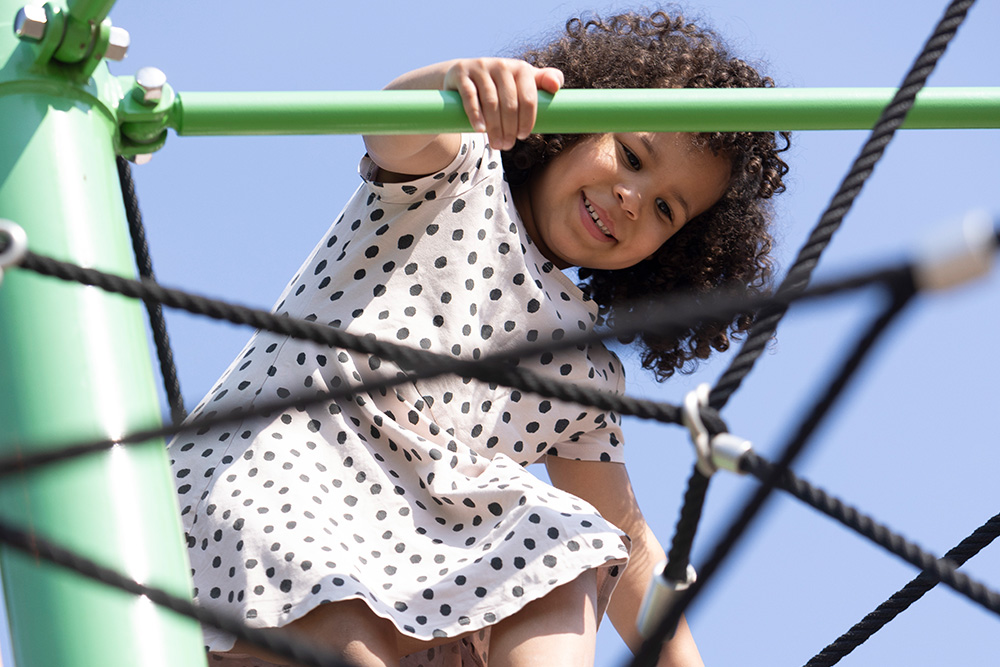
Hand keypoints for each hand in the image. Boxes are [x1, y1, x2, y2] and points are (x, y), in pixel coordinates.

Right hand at [442, 58, 563, 149]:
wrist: (463, 75)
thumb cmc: (499, 85)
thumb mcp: (522, 81)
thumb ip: (542, 82)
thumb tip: (557, 86)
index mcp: (520, 68)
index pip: (528, 98)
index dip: (528, 120)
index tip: (523, 136)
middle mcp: (501, 65)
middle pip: (510, 103)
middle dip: (510, 128)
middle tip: (507, 145)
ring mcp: (480, 68)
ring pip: (491, 102)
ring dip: (494, 127)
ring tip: (496, 144)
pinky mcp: (462, 74)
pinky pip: (470, 96)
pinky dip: (475, 115)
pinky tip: (480, 130)